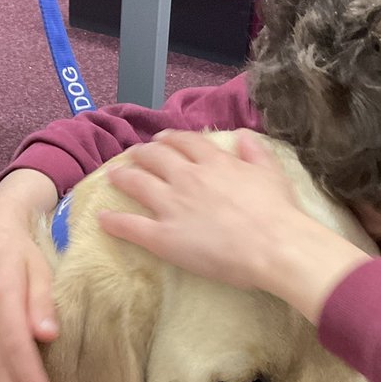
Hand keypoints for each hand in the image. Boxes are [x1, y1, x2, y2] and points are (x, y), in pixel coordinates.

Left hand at [101, 130, 371, 323]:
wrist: (273, 245)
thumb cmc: (278, 212)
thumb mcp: (271, 173)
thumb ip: (255, 152)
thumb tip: (243, 136)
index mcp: (214, 162)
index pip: (185, 142)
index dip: (170, 138)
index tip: (163, 139)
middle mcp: (187, 177)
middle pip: (156, 157)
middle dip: (142, 153)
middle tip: (135, 155)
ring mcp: (171, 205)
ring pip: (137, 183)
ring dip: (123, 177)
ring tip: (113, 176)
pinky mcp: (163, 236)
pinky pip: (130, 226)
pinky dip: (113, 221)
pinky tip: (102, 219)